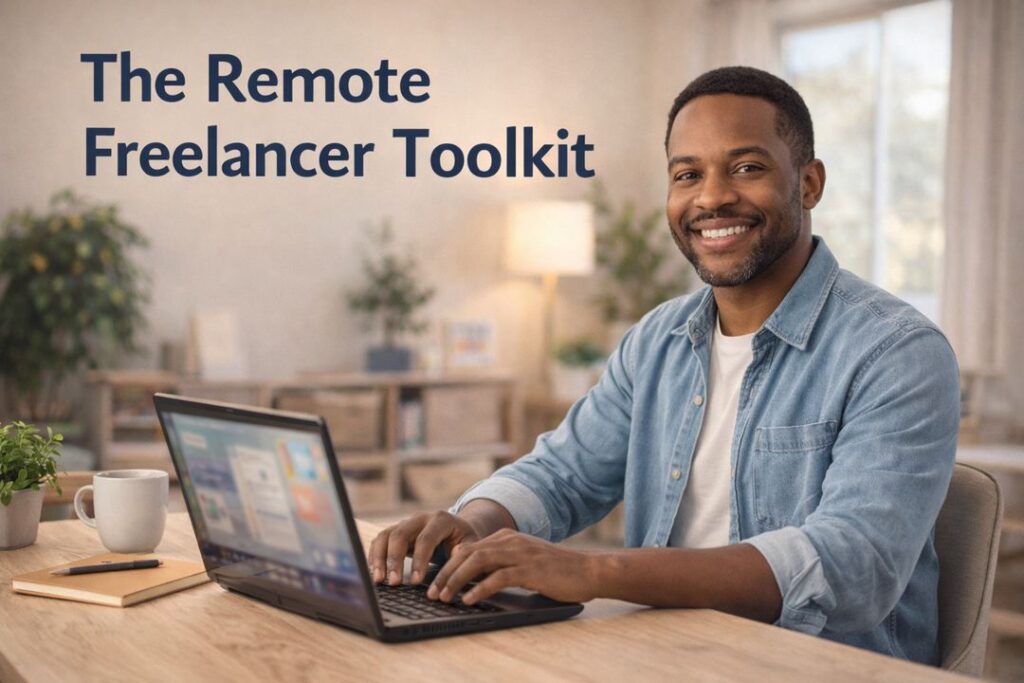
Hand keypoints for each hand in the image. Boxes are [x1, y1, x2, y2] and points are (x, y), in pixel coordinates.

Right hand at [368, 511, 480, 585]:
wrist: (457, 528)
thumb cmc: (464, 539)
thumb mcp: (471, 544)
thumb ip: (463, 553)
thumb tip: (453, 563)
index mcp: (440, 519)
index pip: (425, 539)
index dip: (419, 560)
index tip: (416, 581)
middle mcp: (420, 518)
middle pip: (400, 534)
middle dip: (394, 559)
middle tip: (394, 582)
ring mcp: (406, 523)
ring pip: (386, 536)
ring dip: (380, 558)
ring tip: (379, 580)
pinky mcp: (396, 531)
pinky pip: (380, 541)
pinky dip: (375, 556)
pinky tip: (375, 573)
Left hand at [426, 528, 599, 604]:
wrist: (588, 570)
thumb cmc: (556, 571)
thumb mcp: (524, 562)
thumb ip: (501, 565)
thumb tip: (473, 579)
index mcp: (507, 538)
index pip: (468, 548)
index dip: (448, 565)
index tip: (434, 582)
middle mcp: (510, 541)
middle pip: (468, 553)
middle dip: (446, 573)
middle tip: (431, 592)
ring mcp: (520, 553)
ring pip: (478, 562)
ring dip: (457, 580)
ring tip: (444, 596)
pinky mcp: (530, 569)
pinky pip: (498, 577)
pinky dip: (480, 588)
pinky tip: (469, 600)